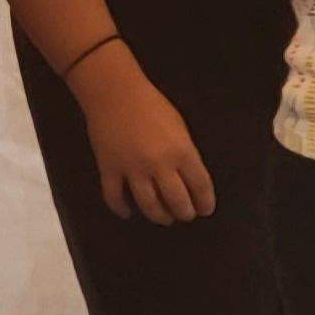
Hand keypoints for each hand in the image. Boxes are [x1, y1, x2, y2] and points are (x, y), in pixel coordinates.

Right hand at [82, 70, 211, 224]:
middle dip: (184, 213)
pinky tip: (128, 213)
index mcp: (182, 152)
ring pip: (148, 205)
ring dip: (159, 216)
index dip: (205, 202)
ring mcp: (132, 169)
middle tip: (186, 216)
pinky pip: (114, 197)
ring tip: (165, 219)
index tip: (206, 210)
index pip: (200, 186)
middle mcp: (159, 165)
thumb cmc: (153, 106)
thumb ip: (186, 153)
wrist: (115, 95)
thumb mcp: (181, 128)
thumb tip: (189, 177)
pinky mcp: (108, 169)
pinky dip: (121, 209)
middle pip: (176, 200)